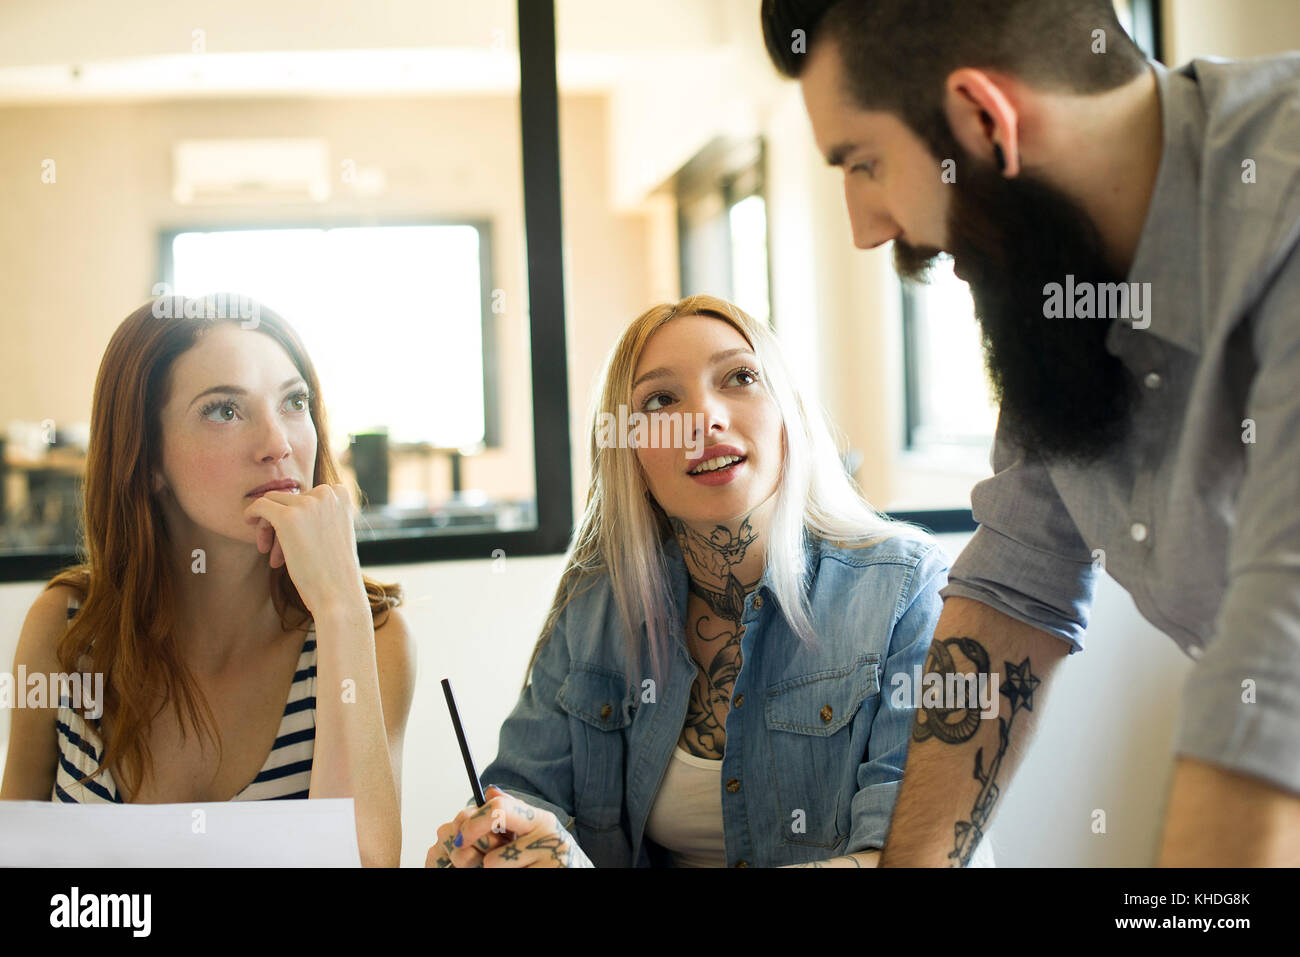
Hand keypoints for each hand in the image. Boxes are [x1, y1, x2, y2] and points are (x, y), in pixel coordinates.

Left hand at [242, 483, 364, 614]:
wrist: (339, 593)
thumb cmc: (335, 569)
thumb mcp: (334, 531)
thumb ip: (319, 512)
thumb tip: (286, 499)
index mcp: (340, 493)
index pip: (306, 493)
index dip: (297, 514)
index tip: (295, 538)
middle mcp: (326, 492)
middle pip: (288, 497)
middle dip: (280, 521)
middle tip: (277, 551)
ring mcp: (307, 503)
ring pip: (272, 502)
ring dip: (269, 526)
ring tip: (273, 555)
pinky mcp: (287, 517)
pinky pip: (259, 506)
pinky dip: (251, 513)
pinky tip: (248, 522)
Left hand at [426, 786, 592, 867]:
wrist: (575, 871)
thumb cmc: (548, 854)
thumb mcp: (532, 829)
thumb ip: (510, 811)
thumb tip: (489, 791)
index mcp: (539, 819)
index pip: (498, 809)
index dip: (472, 823)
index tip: (459, 837)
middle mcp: (548, 838)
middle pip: (493, 852)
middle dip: (474, 860)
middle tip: (472, 862)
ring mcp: (550, 860)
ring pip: (496, 869)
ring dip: (494, 872)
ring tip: (512, 867)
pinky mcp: (548, 875)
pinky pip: (509, 877)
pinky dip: (508, 877)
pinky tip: (522, 870)